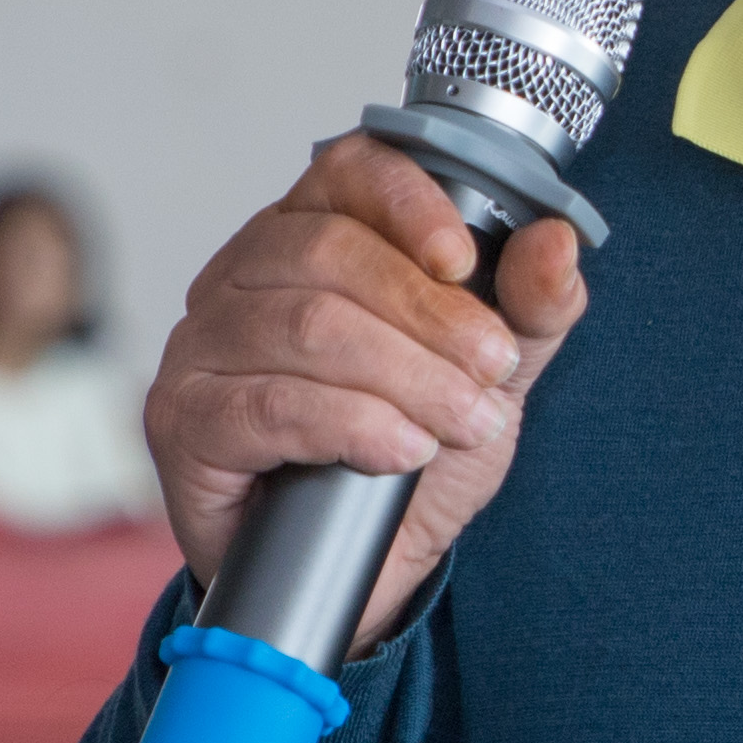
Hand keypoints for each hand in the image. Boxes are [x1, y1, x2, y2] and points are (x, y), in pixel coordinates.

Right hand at [142, 134, 593, 647]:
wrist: (366, 570)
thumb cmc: (409, 457)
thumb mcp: (490, 379)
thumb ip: (527, 310)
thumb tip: (558, 244)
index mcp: (311, 235)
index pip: (346, 172)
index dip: (408, 204)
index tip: (464, 261)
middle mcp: (242, 275)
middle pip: (329, 254)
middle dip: (429, 315)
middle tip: (489, 371)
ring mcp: (202, 346)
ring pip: (306, 327)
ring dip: (405, 378)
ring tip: (460, 422)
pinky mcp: (185, 420)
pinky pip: (268, 405)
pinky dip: (352, 425)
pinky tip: (400, 451)